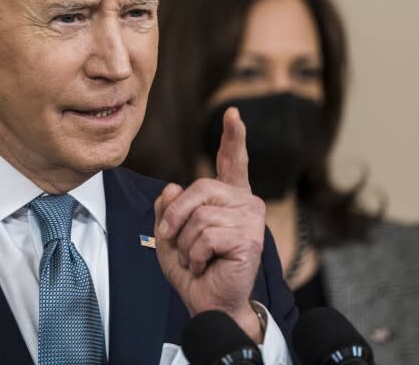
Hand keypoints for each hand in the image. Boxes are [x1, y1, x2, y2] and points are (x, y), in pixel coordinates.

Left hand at [154, 107, 266, 341]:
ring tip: (196, 259)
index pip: (232, 161)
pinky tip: (205, 265)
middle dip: (175, 217)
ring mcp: (250, 218)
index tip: (234, 114)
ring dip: (185, 243)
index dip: (233, 137)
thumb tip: (171, 187)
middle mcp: (244, 202)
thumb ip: (168, 209)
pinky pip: (206, 235)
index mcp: (228, 198)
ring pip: (199, 215)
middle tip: (172, 241)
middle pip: (199, 187)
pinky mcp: (250, 238)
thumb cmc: (194, 270)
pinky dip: (195, 255)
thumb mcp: (169, 236)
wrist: (209, 304)